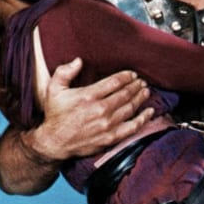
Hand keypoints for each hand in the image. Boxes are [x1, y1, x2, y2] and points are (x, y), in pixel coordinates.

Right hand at [31, 58, 154, 159]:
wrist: (55, 142)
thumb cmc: (55, 115)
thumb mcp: (54, 89)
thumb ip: (65, 72)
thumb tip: (79, 60)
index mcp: (88, 96)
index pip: (115, 82)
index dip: (126, 76)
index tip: (132, 74)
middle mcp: (100, 109)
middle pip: (125, 94)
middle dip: (136, 86)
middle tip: (141, 82)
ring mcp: (107, 125)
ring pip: (130, 108)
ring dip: (140, 98)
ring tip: (145, 91)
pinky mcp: (111, 138)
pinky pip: (133, 127)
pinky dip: (143, 119)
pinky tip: (149, 112)